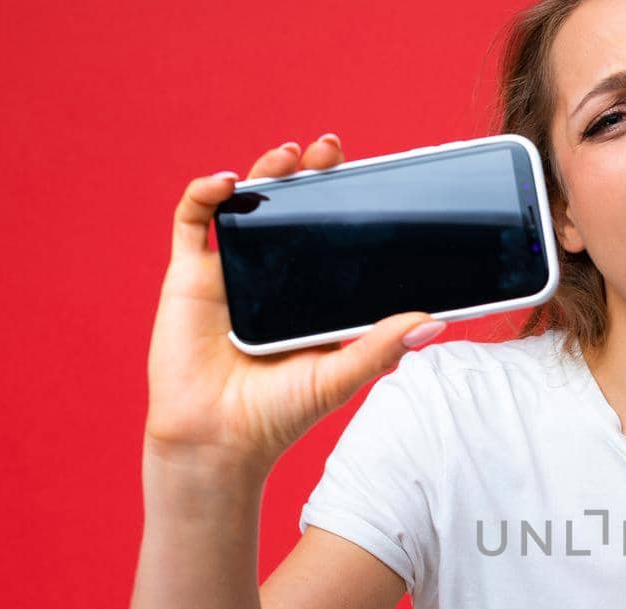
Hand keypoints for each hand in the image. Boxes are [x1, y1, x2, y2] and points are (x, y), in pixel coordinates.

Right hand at [144, 134, 445, 472]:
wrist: (220, 440)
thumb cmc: (280, 413)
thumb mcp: (340, 375)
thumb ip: (382, 347)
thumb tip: (435, 321)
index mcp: (309, 292)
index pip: (330, 233)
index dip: (344, 200)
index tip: (369, 175)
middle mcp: (271, 275)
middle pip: (290, 207)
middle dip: (309, 173)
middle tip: (331, 151)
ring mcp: (230, 271)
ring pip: (245, 204)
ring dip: (266, 172)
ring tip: (289, 156)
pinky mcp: (190, 276)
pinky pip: (193, 222)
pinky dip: (205, 193)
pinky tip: (227, 182)